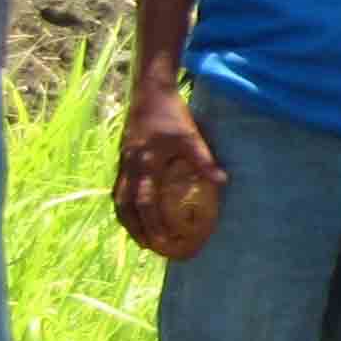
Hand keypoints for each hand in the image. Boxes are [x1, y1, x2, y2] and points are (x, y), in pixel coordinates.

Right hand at [112, 87, 226, 259]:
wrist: (149, 93)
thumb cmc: (172, 114)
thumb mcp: (190, 137)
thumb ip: (203, 161)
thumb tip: (222, 182)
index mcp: (144, 164)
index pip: (146, 203)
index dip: (153, 223)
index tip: (163, 240)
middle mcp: (129, 167)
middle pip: (126, 207)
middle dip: (136, 229)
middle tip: (148, 247)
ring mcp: (123, 163)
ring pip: (119, 199)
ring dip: (128, 220)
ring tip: (139, 236)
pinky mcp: (123, 158)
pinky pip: (119, 188)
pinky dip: (125, 205)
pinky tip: (134, 212)